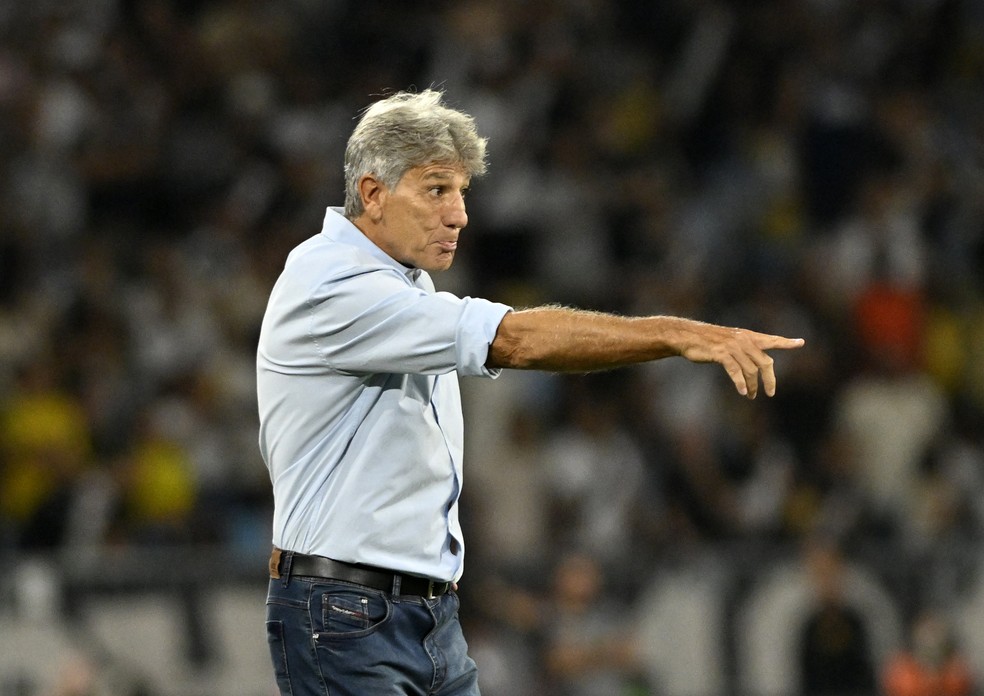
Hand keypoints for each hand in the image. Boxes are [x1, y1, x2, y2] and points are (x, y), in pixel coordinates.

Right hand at [680, 324, 804, 398]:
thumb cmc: (708, 341)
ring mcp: (733, 347)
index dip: (786, 342)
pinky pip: (735, 371)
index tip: (801, 343)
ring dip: (752, 386)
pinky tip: (741, 392)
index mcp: (748, 337)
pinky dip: (740, 382)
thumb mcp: (730, 342)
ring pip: (751, 370)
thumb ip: (744, 351)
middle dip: (769, 380)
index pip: (771, 340)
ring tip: (750, 395)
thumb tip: (755, 367)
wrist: (688, 336)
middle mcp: (744, 340)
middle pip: (765, 362)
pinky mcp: (722, 354)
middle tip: (770, 393)